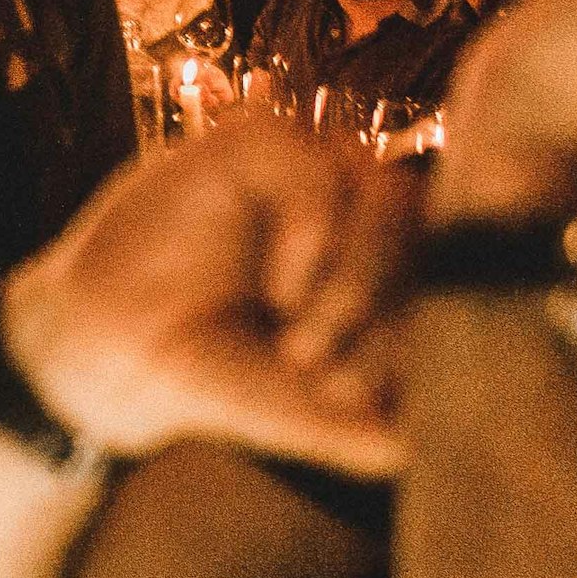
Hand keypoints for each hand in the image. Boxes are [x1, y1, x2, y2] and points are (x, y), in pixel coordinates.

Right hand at [0, 115, 417, 474]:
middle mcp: (360, 206)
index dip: (440, 330)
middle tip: (330, 380)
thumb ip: (387, 426)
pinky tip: (280, 291)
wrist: (115, 354)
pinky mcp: (254, 140)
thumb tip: (452, 437)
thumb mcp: (321, 413)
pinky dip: (313, 239)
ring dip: (360, 283)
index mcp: (389, 261)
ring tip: (301, 344)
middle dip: (395, 320)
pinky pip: (321, 173)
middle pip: (437, 232)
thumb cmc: (221, 374)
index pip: (461, 269)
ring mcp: (311, 167)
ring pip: (391, 196)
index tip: (380, 396)